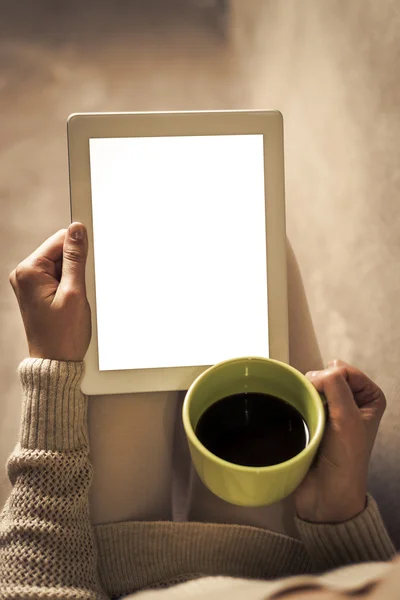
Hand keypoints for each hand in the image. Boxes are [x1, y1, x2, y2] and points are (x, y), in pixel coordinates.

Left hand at [9, 223, 90, 361]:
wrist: (56, 362)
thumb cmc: (63, 334)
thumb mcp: (74, 292)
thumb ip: (76, 258)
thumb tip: (77, 229)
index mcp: (28, 271)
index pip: (59, 239)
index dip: (78, 251)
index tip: (85, 269)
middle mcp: (23, 274)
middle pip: (59, 251)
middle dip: (75, 267)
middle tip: (76, 292)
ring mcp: (28, 283)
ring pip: (61, 264)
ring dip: (73, 278)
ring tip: (72, 300)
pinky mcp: (36, 291)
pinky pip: (58, 276)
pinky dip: (68, 286)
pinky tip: (69, 302)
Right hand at [295, 359, 385, 523]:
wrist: (326, 493)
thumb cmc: (345, 460)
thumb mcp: (348, 418)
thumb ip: (336, 386)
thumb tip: (316, 373)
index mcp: (369, 397)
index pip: (343, 369)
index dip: (331, 381)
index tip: (329, 405)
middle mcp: (351, 401)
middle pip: (325, 375)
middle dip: (317, 390)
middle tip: (318, 413)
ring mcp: (332, 410)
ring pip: (310, 387)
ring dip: (305, 399)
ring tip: (309, 419)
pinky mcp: (313, 419)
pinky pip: (300, 400)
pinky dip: (296, 405)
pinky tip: (298, 417)